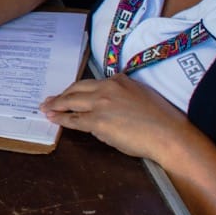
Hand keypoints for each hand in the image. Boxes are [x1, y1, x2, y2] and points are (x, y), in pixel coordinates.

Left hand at [42, 75, 196, 161]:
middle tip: (50, 99)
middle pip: (76, 89)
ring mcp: (101, 104)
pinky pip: (74, 120)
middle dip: (61, 95)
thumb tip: (114, 104)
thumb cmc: (162, 120)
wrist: (169, 134)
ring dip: (56, 105)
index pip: (91, 84)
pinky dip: (62, 119)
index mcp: (119, 80)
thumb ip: (125, 95)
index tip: (70, 92)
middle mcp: (108, 88)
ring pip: (71, 102)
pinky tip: (55, 120)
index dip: (78, 89)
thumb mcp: (142, 95)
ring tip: (46, 108)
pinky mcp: (98, 121)